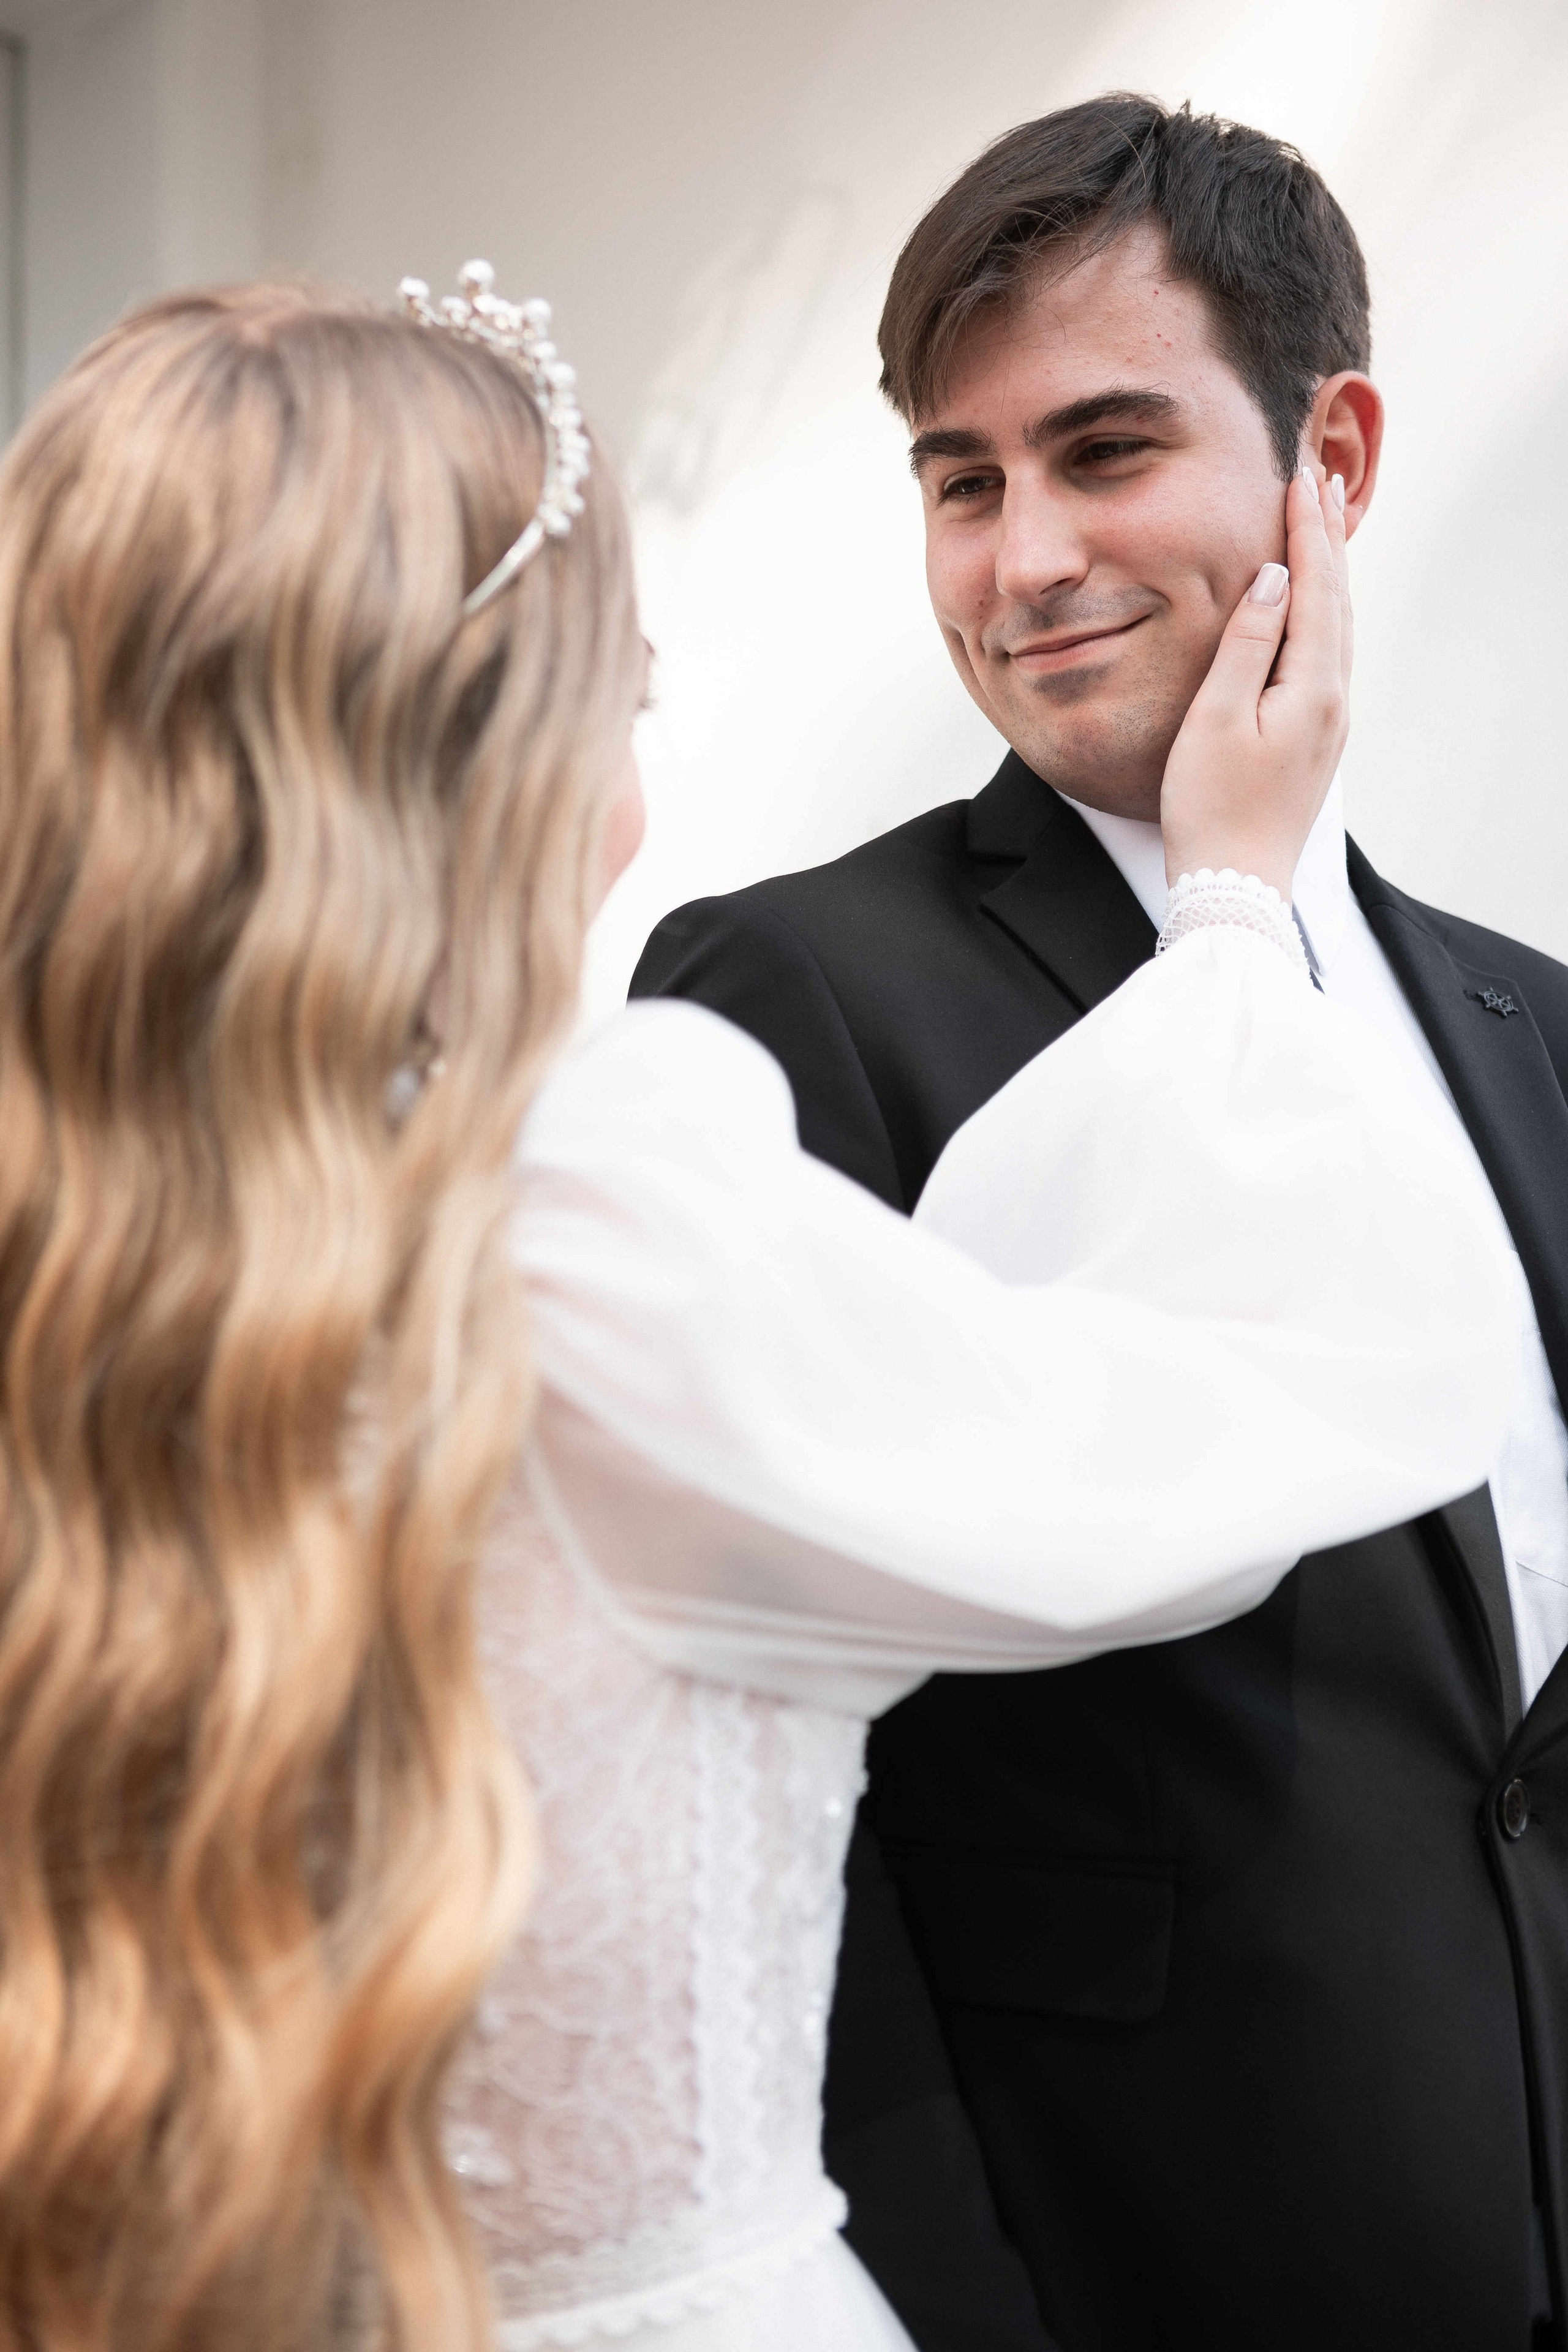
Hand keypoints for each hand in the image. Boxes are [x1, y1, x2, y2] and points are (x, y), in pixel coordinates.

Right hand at [1159, 461, 1351, 897]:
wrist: (1235, 885)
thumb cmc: (1211, 808)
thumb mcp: (1216, 718)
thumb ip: (1247, 643)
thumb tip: (1271, 580)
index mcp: (1313, 688)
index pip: (1316, 589)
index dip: (1307, 532)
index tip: (1301, 480)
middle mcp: (1332, 701)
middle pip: (1336, 602)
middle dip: (1327, 540)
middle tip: (1320, 482)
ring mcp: (1327, 723)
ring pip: (1335, 628)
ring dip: (1327, 574)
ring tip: (1320, 529)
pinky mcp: (1313, 741)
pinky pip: (1325, 656)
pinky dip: (1320, 614)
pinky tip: (1309, 607)